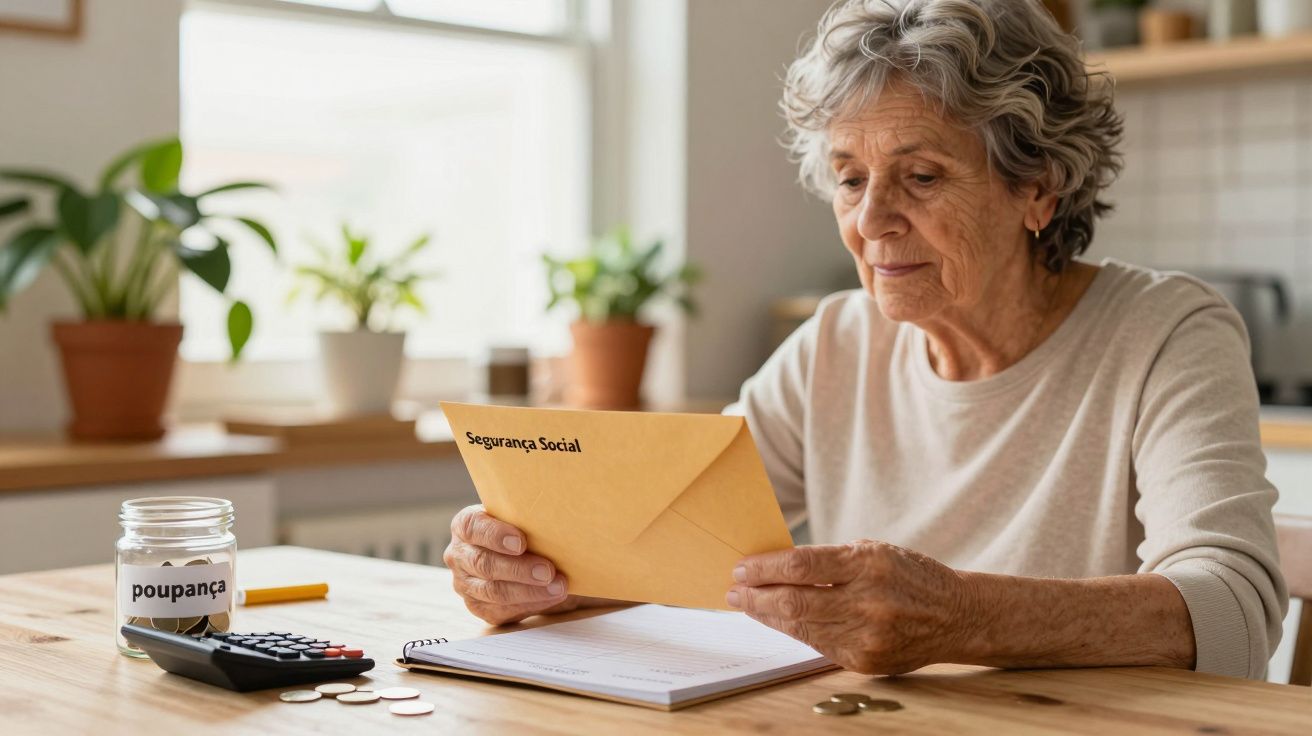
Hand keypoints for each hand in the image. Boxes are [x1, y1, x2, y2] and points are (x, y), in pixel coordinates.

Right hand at [444, 504, 577, 625]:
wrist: (529, 556)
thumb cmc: (526, 530)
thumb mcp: (524, 519)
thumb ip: (531, 519)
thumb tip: (559, 520)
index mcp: (465, 525)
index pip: (472, 527)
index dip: (495, 535)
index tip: (521, 542)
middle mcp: (459, 555)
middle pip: (484, 564)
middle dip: (519, 569)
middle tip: (548, 570)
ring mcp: (465, 584)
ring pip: (493, 591)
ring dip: (529, 591)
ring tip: (558, 586)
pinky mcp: (479, 607)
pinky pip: (501, 610)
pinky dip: (530, 604)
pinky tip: (551, 597)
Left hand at [726, 540, 974, 673]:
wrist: (955, 616)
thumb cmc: (909, 576)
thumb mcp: (874, 552)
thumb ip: (829, 561)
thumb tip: (774, 568)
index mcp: (869, 564)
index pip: (802, 565)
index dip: (765, 568)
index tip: (742, 568)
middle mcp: (868, 601)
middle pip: (794, 600)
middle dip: (755, 596)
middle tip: (733, 590)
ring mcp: (867, 636)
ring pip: (801, 626)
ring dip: (767, 616)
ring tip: (748, 604)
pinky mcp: (864, 661)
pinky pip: (818, 645)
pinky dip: (794, 631)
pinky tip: (779, 620)